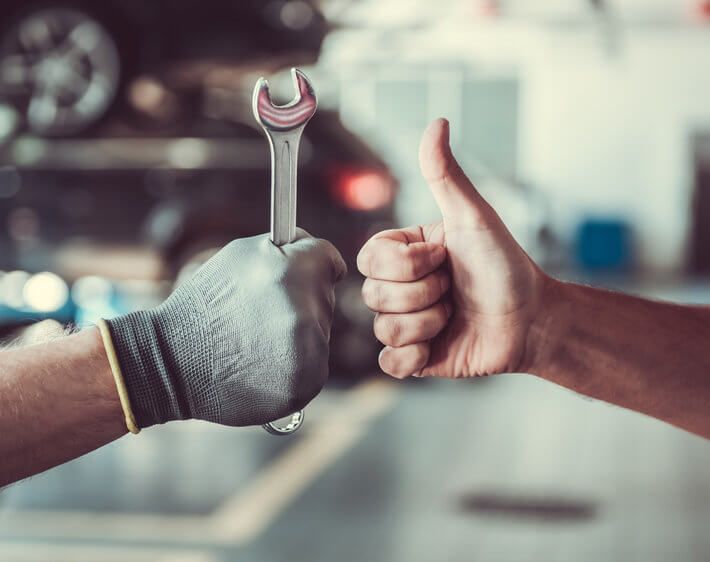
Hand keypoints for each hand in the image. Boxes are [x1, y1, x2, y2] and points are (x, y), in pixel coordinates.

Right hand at [106, 230, 345, 427]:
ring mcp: (308, 354)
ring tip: (257, 340)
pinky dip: (295, 363)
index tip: (303, 273)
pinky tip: (262, 364)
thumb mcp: (239, 256)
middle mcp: (305, 313)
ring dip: (299, 333)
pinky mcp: (305, 384)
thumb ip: (286, 249)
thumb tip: (319, 251)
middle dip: (301, 299)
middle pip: (326, 296)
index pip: (330, 259)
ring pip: (321, 332)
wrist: (172, 364)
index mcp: (292, 272)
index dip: (314, 264)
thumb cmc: (205, 304)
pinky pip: (314, 364)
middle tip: (261, 312)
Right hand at [357, 119, 546, 378]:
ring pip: (384, 328)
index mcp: (404, 253)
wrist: (532, 320)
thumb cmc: (505, 265)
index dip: (407, 264)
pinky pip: (389, 362)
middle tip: (453, 288)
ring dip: (428, 323)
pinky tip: (439, 344)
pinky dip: (415, 356)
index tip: (443, 258)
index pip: (369, 258)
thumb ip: (445, 175)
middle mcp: (400, 287)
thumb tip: (437, 123)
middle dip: (423, 294)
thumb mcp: (473, 217)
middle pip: (373, 295)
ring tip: (454, 314)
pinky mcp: (414, 357)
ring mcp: (405, 323)